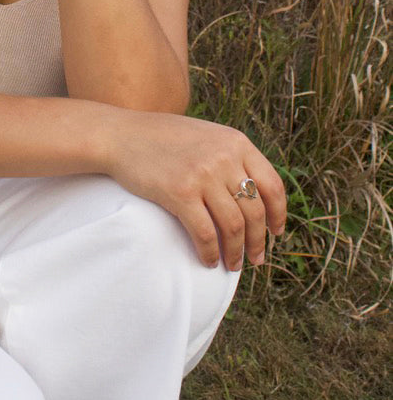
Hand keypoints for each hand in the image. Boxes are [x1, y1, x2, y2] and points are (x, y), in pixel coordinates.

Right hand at [104, 109, 286, 269]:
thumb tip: (254, 195)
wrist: (121, 135)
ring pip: (233, 226)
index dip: (278, 214)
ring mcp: (202, 174)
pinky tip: (208, 260)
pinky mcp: (179, 192)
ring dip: (236, 251)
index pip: (272, 185)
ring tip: (233, 264)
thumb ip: (230, 156)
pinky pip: (204, 233)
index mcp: (235, 143)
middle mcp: (223, 157)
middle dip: (258, 241)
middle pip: (254, 211)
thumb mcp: (206, 136)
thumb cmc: (162, 139)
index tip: (276, 232)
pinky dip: (210, 252)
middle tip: (256, 258)